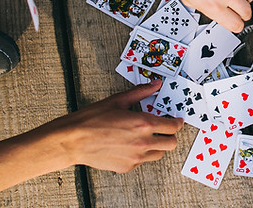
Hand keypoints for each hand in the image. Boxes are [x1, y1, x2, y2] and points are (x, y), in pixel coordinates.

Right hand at [48, 81, 184, 172]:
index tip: (177, 121)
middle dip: (171, 136)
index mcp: (143, 123)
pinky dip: (141, 154)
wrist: (74, 140)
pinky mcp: (127, 167)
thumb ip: (140, 92)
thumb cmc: (93, 119)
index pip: (173, 127)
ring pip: (159, 154)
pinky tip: (130, 145)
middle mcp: (143, 142)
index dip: (178, 123)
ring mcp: (136, 157)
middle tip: (165, 129)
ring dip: (158, 146)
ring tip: (146, 137)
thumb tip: (155, 84)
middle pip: (171, 143)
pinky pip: (142, 161)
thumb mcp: (118, 100)